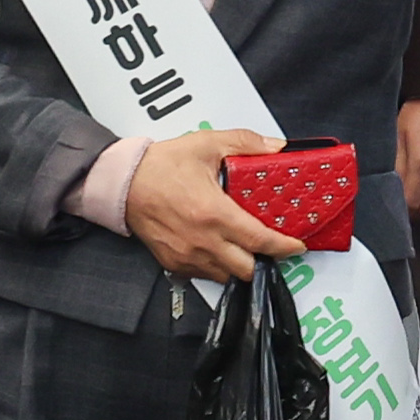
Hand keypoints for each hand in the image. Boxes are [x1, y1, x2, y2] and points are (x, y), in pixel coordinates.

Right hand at [124, 128, 306, 283]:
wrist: (122, 183)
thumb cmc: (161, 165)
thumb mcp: (206, 144)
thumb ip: (245, 143)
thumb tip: (276, 146)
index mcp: (214, 213)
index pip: (260, 241)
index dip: (284, 247)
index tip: (297, 245)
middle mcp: (202, 241)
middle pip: (247, 269)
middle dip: (265, 261)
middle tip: (272, 247)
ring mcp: (187, 256)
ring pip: (226, 276)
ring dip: (241, 265)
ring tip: (246, 248)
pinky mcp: (174, 263)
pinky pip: (204, 275)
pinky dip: (218, 267)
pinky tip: (220, 249)